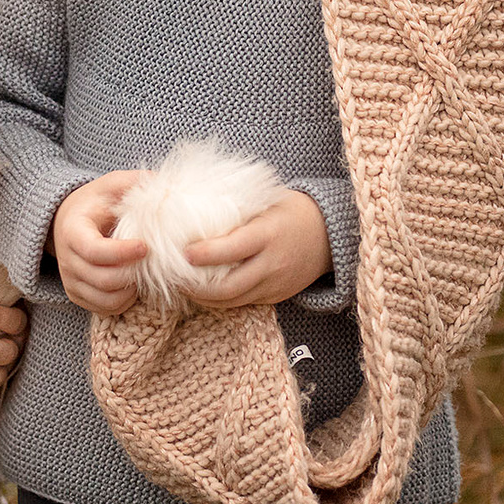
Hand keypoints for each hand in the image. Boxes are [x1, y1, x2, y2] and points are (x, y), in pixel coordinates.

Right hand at [51, 171, 149, 315]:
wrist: (67, 221)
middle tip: (152, 260)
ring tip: (142, 270)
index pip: (94, 251)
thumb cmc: (96, 202)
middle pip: (104, 279)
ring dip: (131, 289)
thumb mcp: (112, 185)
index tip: (146, 246)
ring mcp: (71, 281)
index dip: (122, 253)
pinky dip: (125, 300)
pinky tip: (133, 282)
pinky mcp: (78, 296)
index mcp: (72, 231)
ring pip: (107, 299)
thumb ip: (134, 183)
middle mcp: (67, 260)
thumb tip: (165, 184)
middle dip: (133, 273)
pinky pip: (106, 309)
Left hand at [178, 191, 330, 308]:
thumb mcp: (268, 200)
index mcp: (269, 234)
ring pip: (233, 301)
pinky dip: (221, 300)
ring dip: (205, 298)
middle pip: (230, 286)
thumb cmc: (292, 211)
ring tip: (182, 287)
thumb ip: (237, 206)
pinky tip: (204, 293)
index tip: (183, 253)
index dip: (207, 254)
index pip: (234, 249)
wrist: (330, 236)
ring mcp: (275, 285)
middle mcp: (272, 264)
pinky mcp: (275, 297)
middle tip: (174, 278)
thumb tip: (194, 200)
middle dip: (197, 288)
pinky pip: (243, 303)